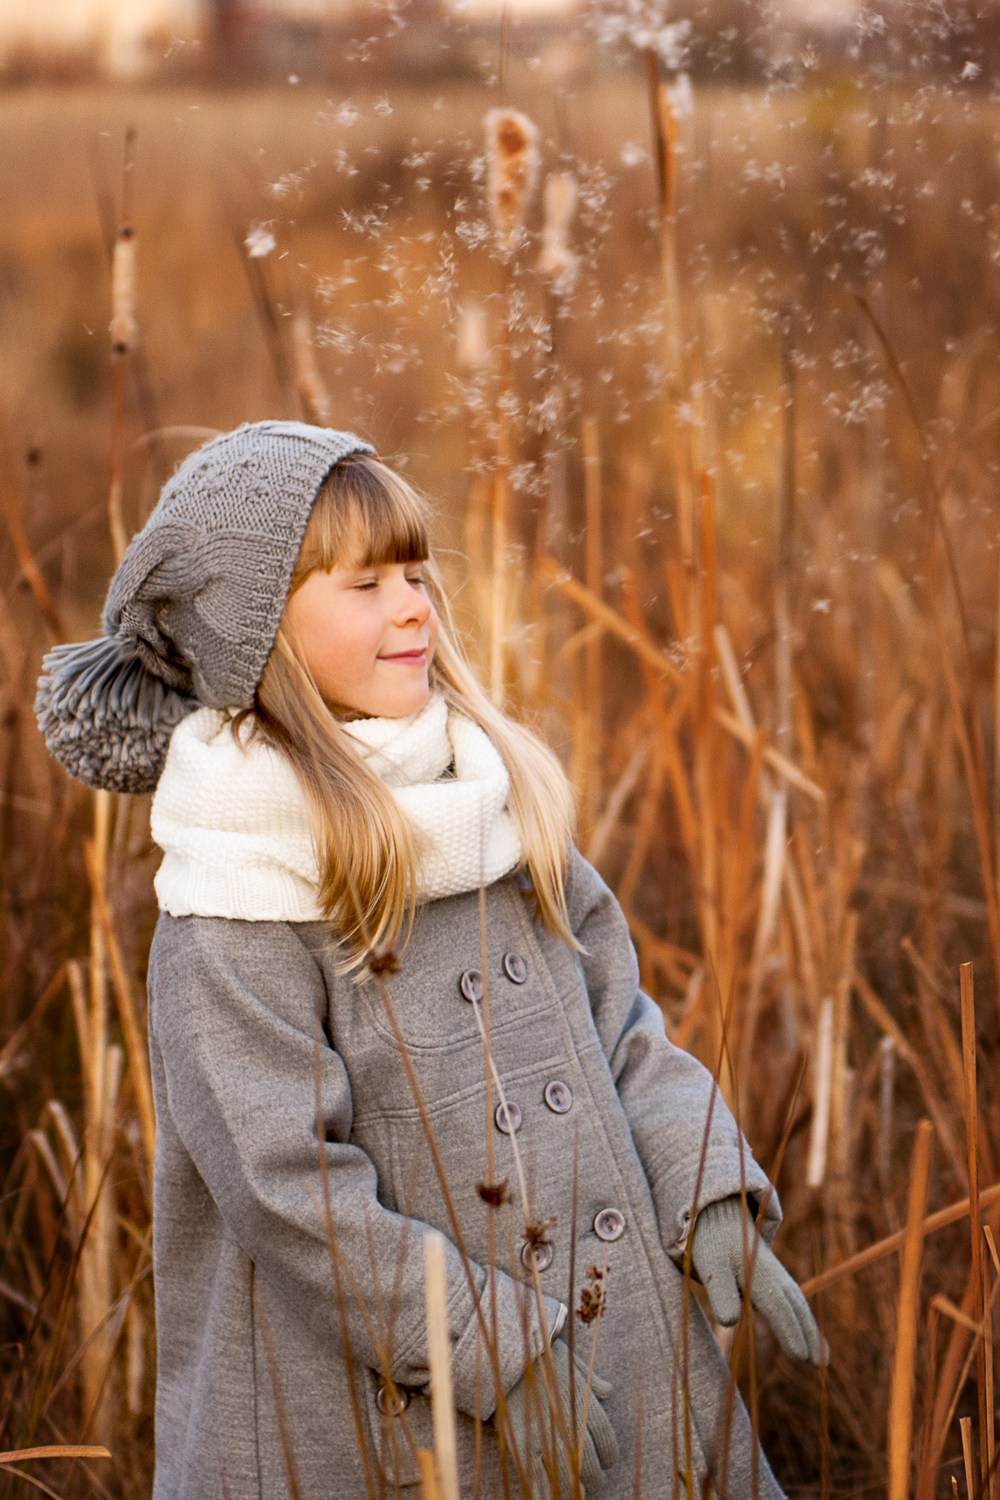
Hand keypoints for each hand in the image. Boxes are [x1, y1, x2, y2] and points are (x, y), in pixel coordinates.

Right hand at [502, 1337, 617, 1495]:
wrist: (509, 1353)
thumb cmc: (542, 1356)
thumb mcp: (572, 1363)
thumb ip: (592, 1381)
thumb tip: (608, 1391)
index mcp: (581, 1402)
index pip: (605, 1436)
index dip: (609, 1453)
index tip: (609, 1460)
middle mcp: (566, 1422)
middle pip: (589, 1461)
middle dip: (595, 1475)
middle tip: (595, 1480)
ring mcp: (543, 1435)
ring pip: (567, 1473)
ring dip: (577, 1487)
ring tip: (580, 1491)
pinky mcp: (522, 1445)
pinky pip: (537, 1476)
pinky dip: (545, 1492)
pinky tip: (552, 1497)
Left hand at [690, 1196, 824, 1364]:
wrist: (720, 1219)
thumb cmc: (713, 1246)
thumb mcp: (710, 1267)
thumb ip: (719, 1293)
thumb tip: (730, 1322)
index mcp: (758, 1273)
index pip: (777, 1306)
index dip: (789, 1331)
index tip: (800, 1356)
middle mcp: (774, 1275)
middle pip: (796, 1308)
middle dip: (809, 1336)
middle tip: (820, 1366)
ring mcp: (778, 1276)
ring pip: (799, 1305)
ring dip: (811, 1331)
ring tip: (822, 1361)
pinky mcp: (776, 1279)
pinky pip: (794, 1302)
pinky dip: (804, 1320)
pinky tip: (809, 1338)